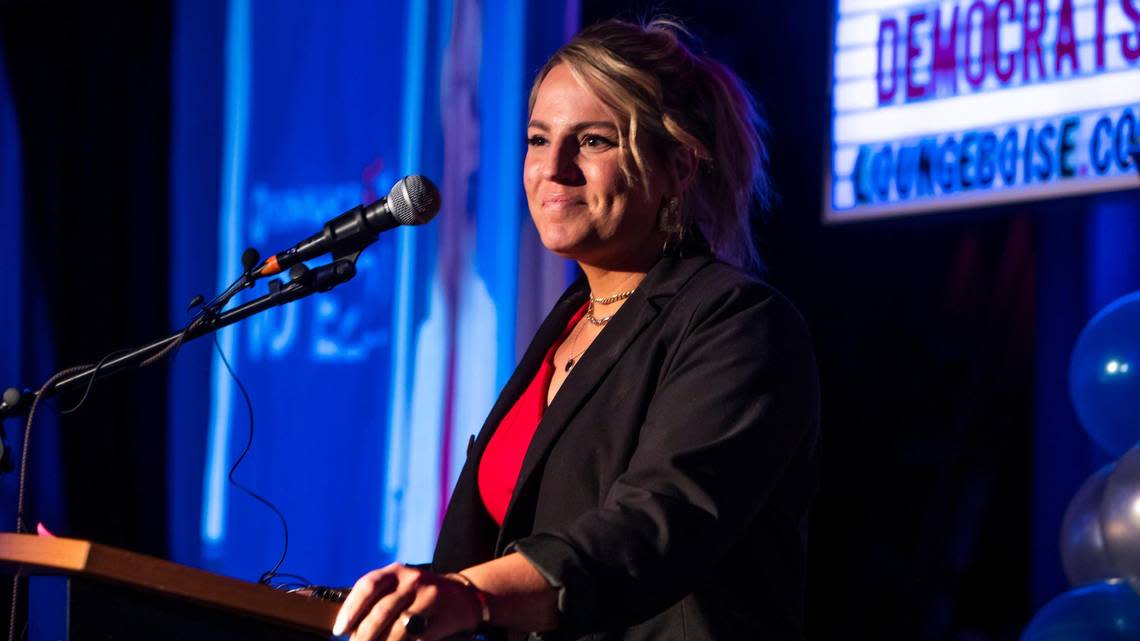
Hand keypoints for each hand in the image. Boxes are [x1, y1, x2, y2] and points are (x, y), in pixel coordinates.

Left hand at [333, 563, 481, 640]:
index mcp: (396, 571)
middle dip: (363, 635)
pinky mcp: (440, 619)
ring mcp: (428, 598)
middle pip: (381, 611)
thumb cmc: (420, 595)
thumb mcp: (400, 586)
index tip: (339, 630)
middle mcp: (412, 580)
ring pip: (397, 629)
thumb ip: (377, 599)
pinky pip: (414, 639)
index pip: (368, 586)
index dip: (350, 609)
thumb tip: (348, 627)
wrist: (463, 597)